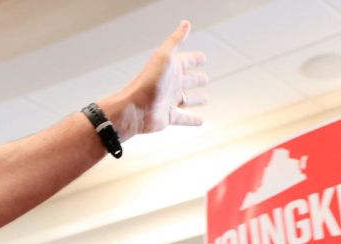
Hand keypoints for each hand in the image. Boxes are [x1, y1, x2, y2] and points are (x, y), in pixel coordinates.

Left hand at [110, 21, 207, 138]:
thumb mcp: (165, 56)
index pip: (186, 61)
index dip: (195, 59)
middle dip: (196, 79)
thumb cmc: (149, 81)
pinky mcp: (169, 117)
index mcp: (171, 69)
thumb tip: (185, 23)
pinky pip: (184, 119)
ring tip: (205, 99)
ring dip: (196, 100)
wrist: (135, 108)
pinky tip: (200, 122)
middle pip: (187, 80)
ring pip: (186, 100)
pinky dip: (192, 121)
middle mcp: (171, 85)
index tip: (203, 58)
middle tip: (205, 78)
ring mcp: (170, 101)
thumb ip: (175, 40)